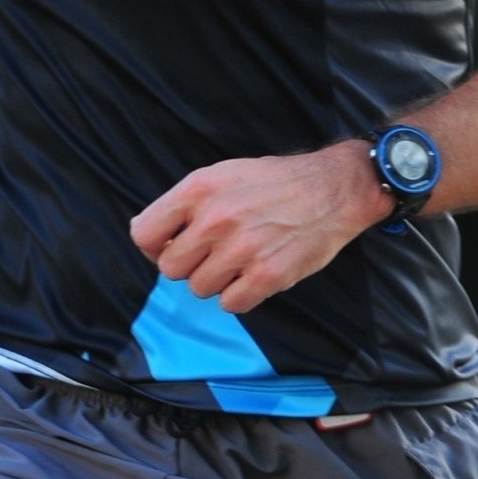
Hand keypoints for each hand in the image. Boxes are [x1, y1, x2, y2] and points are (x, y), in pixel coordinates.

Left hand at [129, 146, 389, 314]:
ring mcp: (241, 248)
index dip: (153, 247)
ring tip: (240, 260)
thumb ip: (186, 203)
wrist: (334, 189)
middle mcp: (216, 218)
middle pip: (170, 268)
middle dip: (189, 265)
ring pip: (199, 288)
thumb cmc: (277, 182)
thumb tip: (149, 234)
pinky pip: (230, 304)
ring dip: (217, 280)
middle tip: (214, 254)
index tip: (171, 247)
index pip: (143, 233)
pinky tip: (255, 275)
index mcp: (199, 189)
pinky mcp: (267, 274)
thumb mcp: (223, 174)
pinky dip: (240, 296)